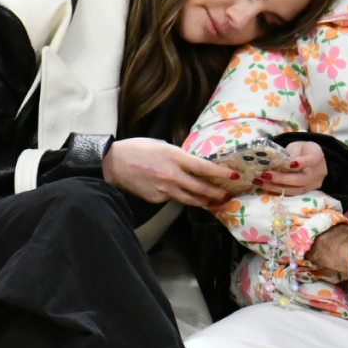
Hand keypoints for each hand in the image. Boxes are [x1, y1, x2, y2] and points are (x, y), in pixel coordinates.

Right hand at [102, 137, 234, 206]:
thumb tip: (193, 164)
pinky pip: (173, 198)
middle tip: (227, 194)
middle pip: (201, 188)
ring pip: (190, 199)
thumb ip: (180, 157)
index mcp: (176, 158)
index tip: (234, 176)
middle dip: (216, 193)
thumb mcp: (163, 146)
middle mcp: (173, 176)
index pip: (204, 168)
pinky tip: (180, 193)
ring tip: (212, 201)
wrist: (113, 163)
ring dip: (203, 200)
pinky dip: (179, 196)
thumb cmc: (138, 149)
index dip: (221, 174)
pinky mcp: (157, 199)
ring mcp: (165, 190)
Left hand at [255, 141, 326, 194]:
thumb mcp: (298, 146)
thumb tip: (274, 163)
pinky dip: (277, 190)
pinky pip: (291, 193)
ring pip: (295, 189)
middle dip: (281, 178)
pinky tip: (265, 186)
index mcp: (317, 157)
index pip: (311, 161)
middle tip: (265, 175)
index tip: (289, 164)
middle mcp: (318, 173)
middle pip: (300, 179)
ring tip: (260, 182)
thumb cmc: (304, 150)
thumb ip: (289, 153)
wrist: (315, 160)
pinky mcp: (306, 192)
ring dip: (275, 187)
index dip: (301, 163)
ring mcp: (313, 185)